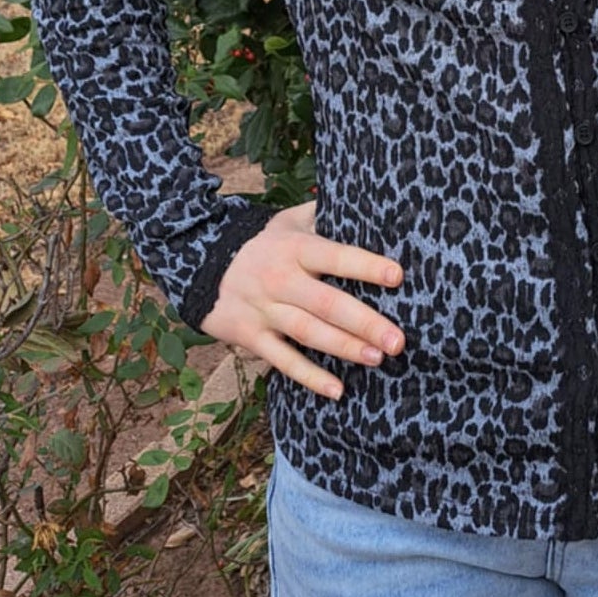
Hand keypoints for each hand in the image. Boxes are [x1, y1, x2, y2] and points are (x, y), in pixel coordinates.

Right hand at [197, 200, 404, 397]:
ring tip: (377, 358)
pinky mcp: (251, 337)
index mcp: (295, 248)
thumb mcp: (287, 220)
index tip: (397, 276)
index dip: (365, 266)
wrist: (200, 262)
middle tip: (397, 340)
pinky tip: (337, 390)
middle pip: (327, 303)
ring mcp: (265, 310)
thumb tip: (363, 205)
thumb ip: (323, 215)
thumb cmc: (261, 242)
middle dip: (364, 322)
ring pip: (308, 332)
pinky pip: (282, 360)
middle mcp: (281, 279)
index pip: (335, 257)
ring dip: (344, 347)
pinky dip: (309, 377)